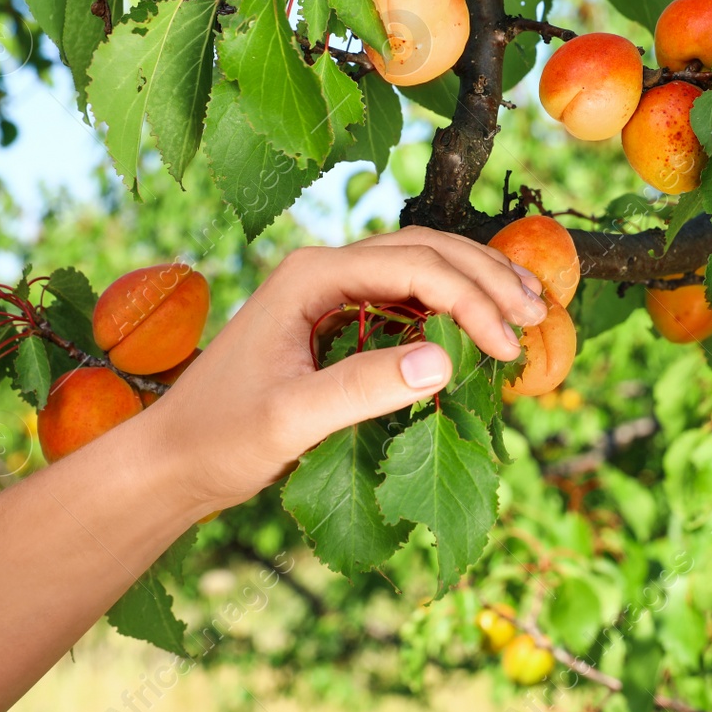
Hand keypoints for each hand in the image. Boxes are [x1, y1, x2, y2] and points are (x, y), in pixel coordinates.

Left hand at [142, 227, 547, 513]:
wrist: (173, 461)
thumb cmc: (220, 439)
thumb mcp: (290, 420)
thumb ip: (362, 388)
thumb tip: (446, 361)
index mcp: (311, 276)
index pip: (413, 266)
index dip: (470, 300)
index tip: (506, 348)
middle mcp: (323, 272)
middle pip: (425, 250)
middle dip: (486, 278)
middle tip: (538, 314)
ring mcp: (331, 293)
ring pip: (421, 266)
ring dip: (477, 283)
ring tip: (530, 308)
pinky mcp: (338, 321)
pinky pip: (408, 298)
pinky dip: (453, 307)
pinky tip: (484, 330)